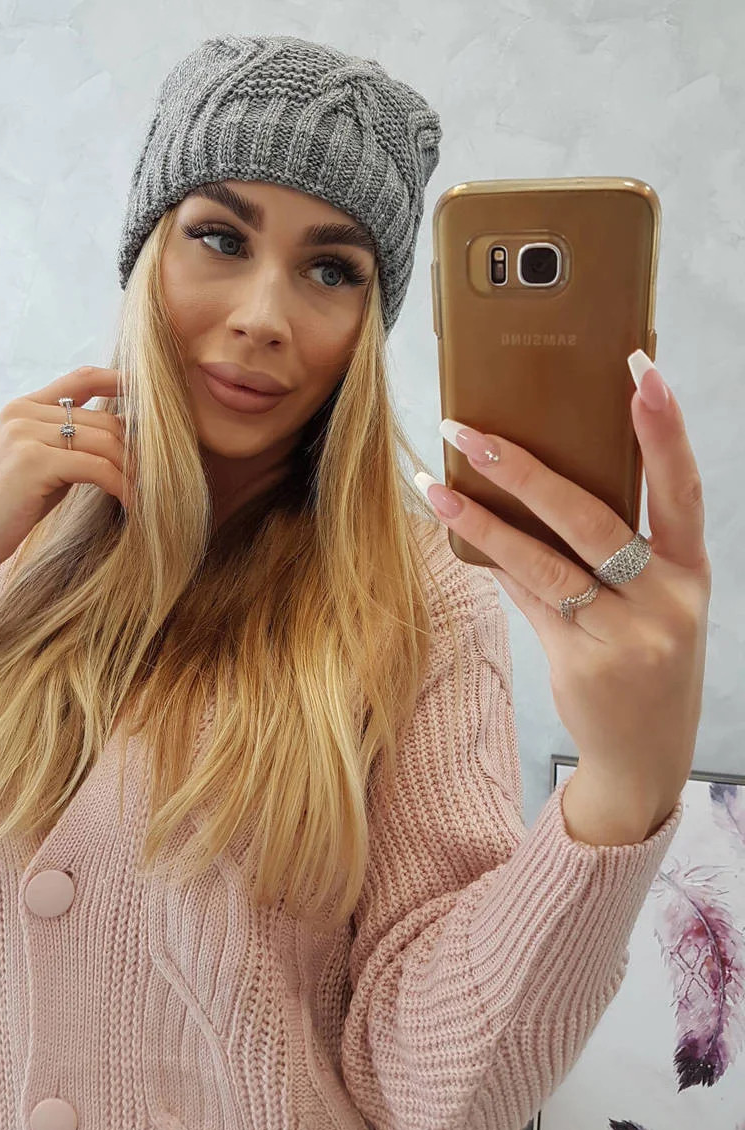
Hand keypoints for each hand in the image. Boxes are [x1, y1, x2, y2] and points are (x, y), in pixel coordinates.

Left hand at [416, 356, 711, 832]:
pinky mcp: (584, 664)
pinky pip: (529, 599)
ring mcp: (627, 637)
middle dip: (528, 470)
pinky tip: (457, 532)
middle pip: (593, 520)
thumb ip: (609, 550)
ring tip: (437, 482)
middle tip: (473, 430)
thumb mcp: (653, 604)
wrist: (647, 758)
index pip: (682, 489)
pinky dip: (494, 563)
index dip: (664, 430)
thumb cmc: (648, 660)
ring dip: (484, 518)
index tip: (640, 372)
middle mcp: (668, 601)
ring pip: (543, 561)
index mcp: (693, 572)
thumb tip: (535, 482)